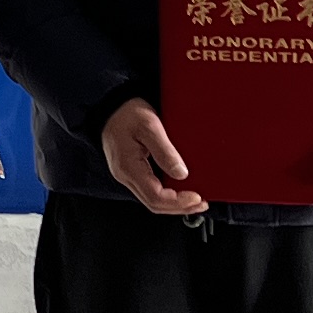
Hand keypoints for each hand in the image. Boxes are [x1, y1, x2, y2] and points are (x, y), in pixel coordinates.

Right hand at [102, 97, 209, 214]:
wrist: (111, 105)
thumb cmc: (127, 113)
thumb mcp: (149, 126)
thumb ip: (165, 151)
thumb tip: (181, 174)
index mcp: (128, 168)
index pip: (155, 197)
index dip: (178, 202)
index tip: (197, 197)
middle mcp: (126, 176)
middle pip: (154, 204)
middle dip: (180, 207)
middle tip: (202, 204)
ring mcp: (128, 175)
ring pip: (153, 200)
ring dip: (176, 204)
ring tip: (196, 201)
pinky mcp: (133, 171)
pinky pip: (151, 190)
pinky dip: (168, 194)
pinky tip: (181, 189)